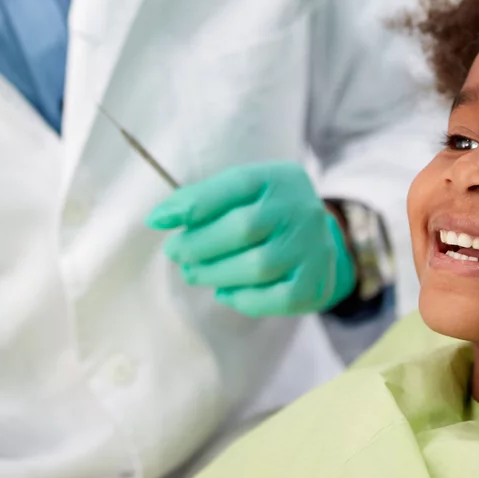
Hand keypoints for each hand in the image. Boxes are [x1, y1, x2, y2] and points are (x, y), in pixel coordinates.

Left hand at [148, 162, 356, 317]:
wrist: (320, 240)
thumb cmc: (265, 213)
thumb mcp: (242, 193)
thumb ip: (203, 199)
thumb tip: (158, 218)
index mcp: (278, 179)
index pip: (234, 185)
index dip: (193, 204)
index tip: (158, 220)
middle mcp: (300, 209)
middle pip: (243, 228)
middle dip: (199, 244)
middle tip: (176, 253)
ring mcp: (312, 247)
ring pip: (257, 266)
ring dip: (215, 273)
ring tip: (193, 273)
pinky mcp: (316, 283)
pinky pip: (276, 298)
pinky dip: (244, 299)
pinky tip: (224, 291)